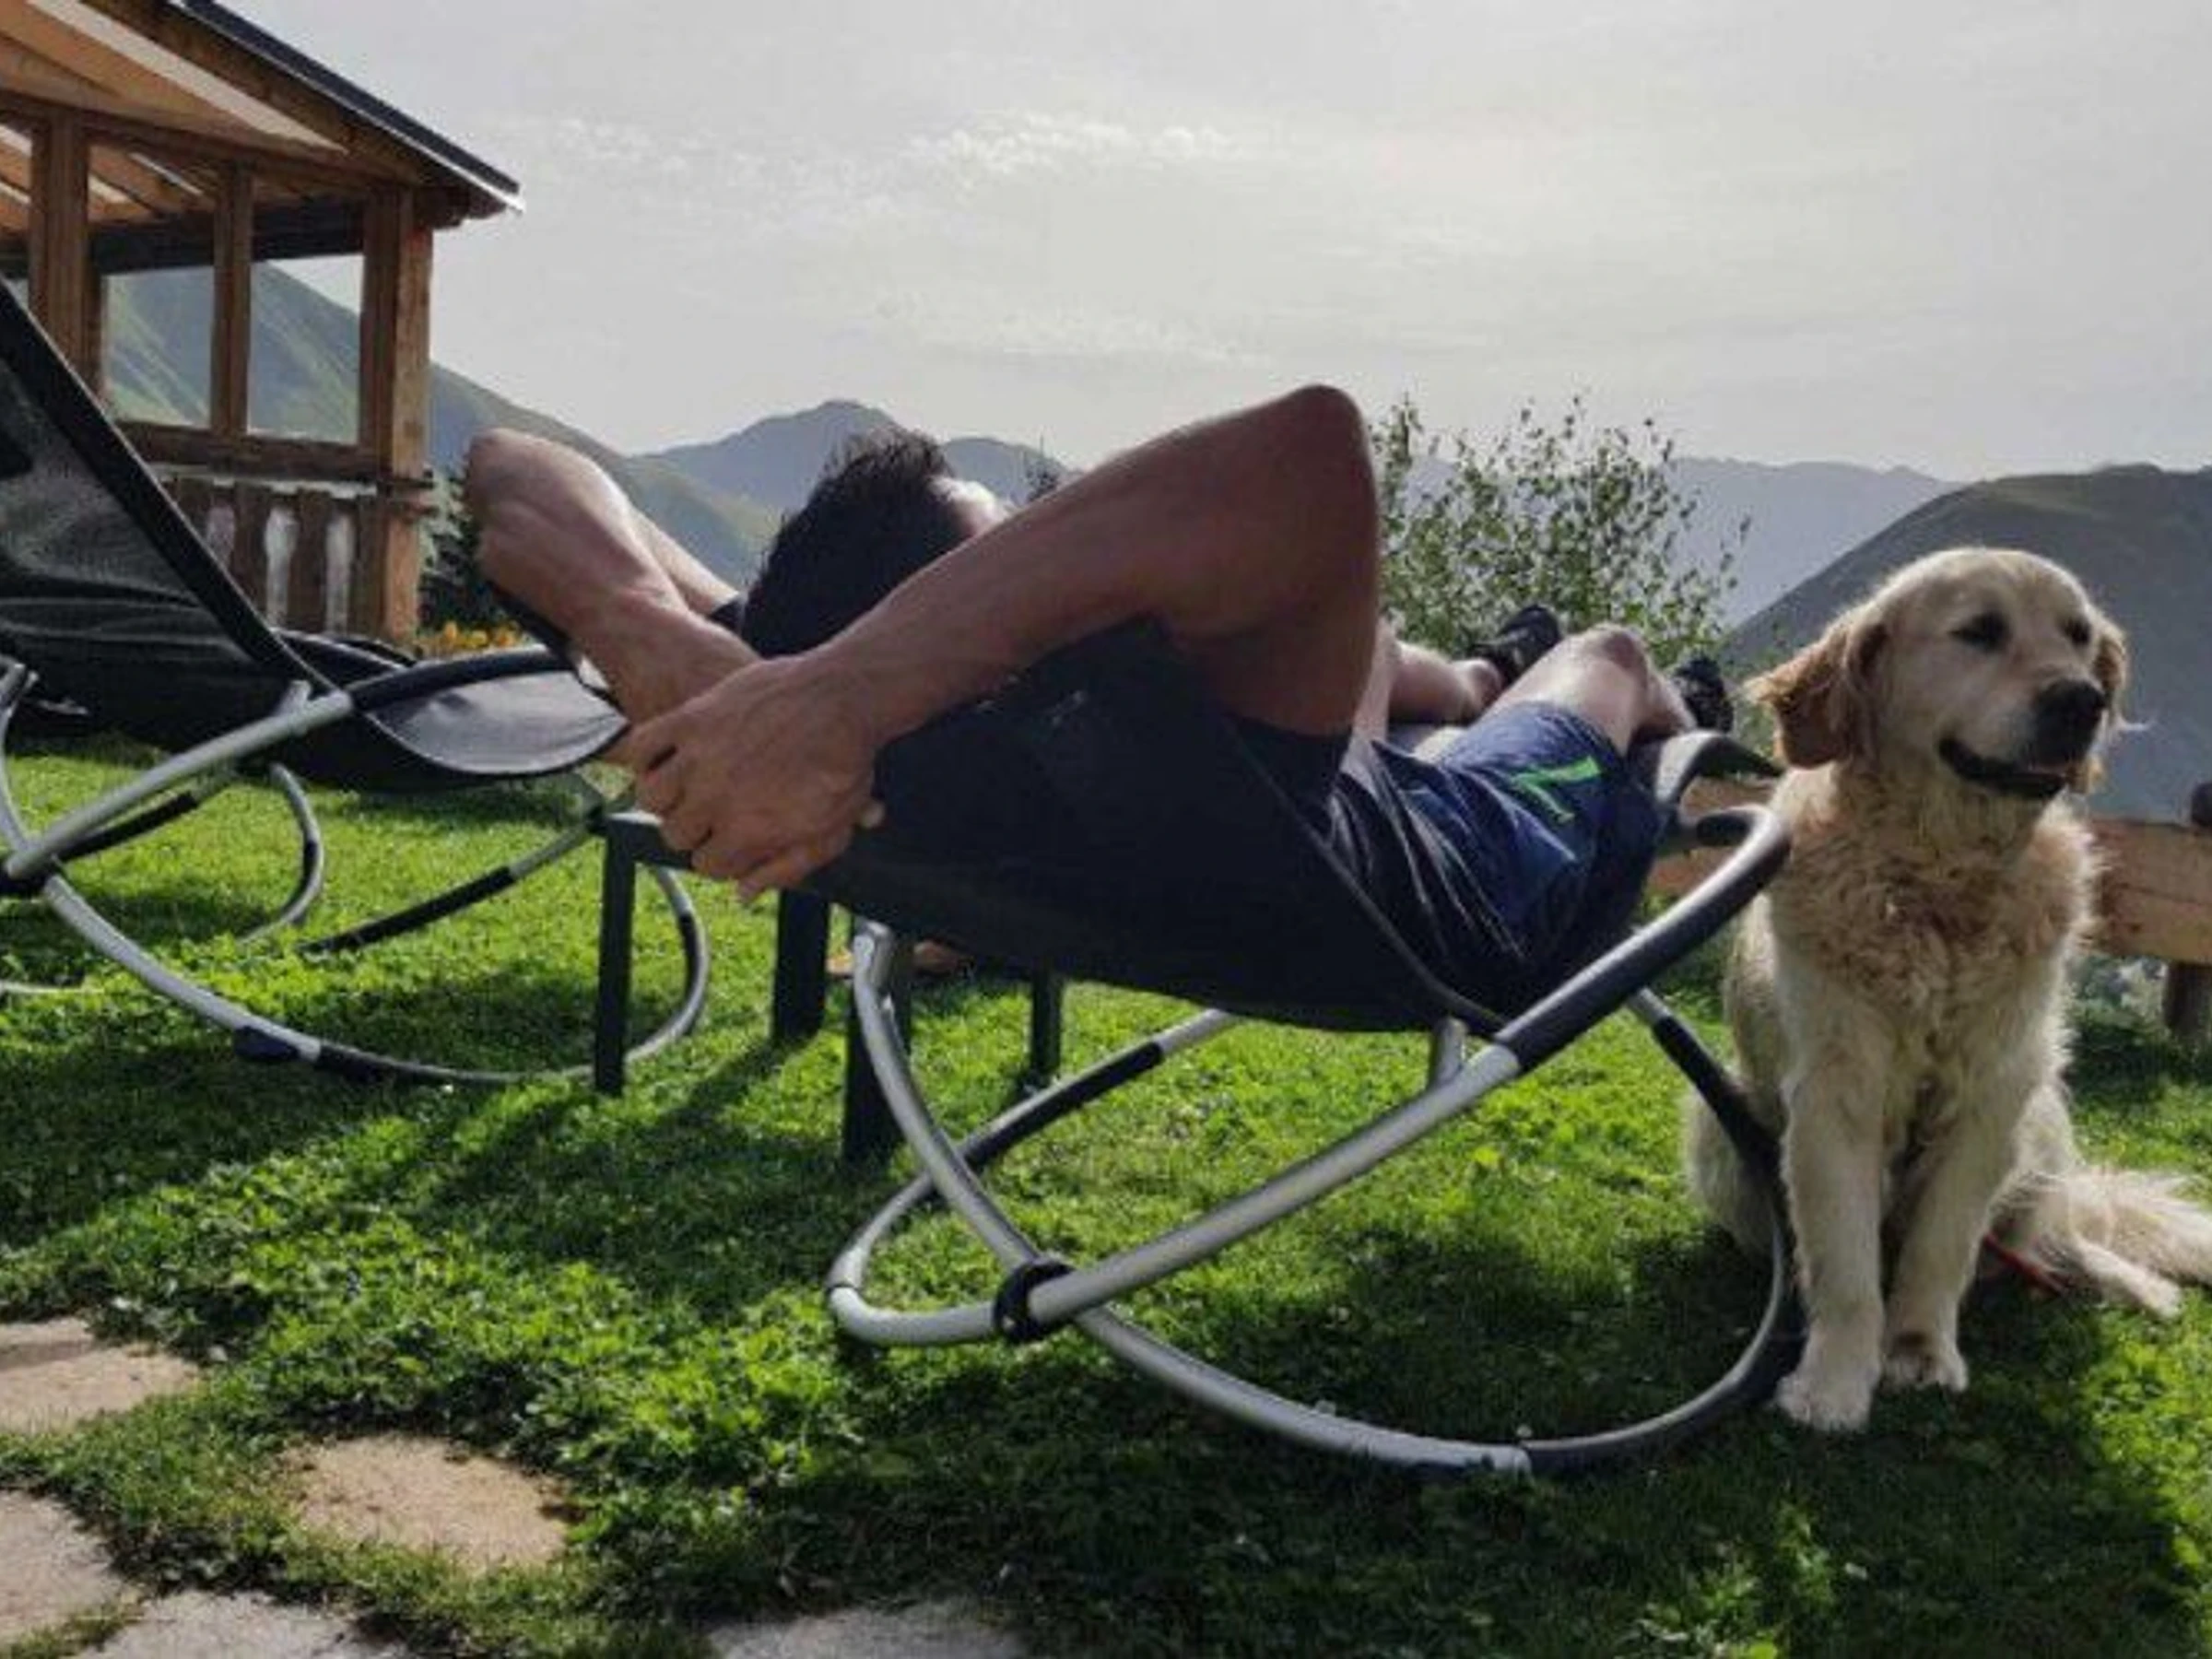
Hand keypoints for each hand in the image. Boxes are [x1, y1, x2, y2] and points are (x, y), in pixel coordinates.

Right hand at [630, 651, 882, 894]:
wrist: (845, 697)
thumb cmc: (845, 763)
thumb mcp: (830, 830)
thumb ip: (786, 868)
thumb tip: (744, 894)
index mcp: (748, 832)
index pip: (708, 865)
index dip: (724, 855)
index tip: (733, 839)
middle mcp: (716, 798)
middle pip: (675, 834)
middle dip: (696, 830)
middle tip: (713, 812)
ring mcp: (700, 757)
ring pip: (651, 796)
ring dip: (668, 797)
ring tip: (688, 788)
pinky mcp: (692, 717)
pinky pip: (644, 746)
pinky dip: (648, 756)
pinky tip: (669, 759)